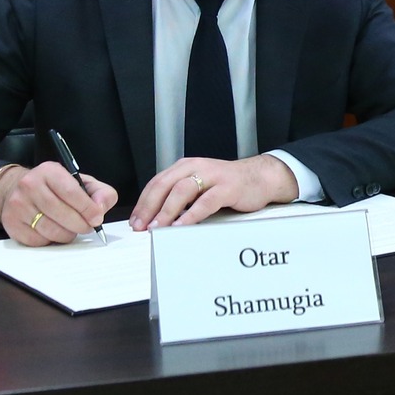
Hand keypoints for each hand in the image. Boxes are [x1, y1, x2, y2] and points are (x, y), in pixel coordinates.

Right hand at [0, 162, 117, 245]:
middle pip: (61, 213)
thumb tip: (101, 209)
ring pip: (51, 230)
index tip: (97, 218)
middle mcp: (30, 185)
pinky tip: (52, 231)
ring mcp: (18, 205)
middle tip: (87, 227)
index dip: (87, 208)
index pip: (71, 192)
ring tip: (70, 229)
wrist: (16, 190)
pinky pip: (38, 240)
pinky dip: (50, 240)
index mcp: (49, 171)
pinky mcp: (12, 223)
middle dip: (80, 224)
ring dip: (66, 234)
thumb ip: (99, 192)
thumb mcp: (79, 182)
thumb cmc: (53, 188)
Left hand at [130, 155, 299, 230]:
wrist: (260, 177)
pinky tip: (182, 226)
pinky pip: (206, 202)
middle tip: (141, 226)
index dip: (143, 202)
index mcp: (185, 166)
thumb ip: (180, 196)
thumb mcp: (199, 186)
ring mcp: (212, 176)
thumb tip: (155, 218)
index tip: (135, 221)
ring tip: (157, 227)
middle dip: (150, 207)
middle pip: (165, 185)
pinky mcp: (228, 187)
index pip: (157, 183)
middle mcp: (196, 167)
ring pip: (182, 191)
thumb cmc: (227, 185)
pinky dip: (191, 215)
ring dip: (167, 211)